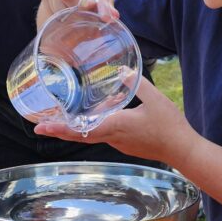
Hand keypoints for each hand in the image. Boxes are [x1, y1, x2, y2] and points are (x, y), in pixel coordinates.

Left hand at [33, 79, 199, 165]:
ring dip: (73, 128)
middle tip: (39, 126)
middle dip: (58, 130)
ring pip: (90, 134)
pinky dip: (90, 127)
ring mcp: (118, 142)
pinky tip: (92, 116)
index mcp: (116, 126)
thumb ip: (135, 83)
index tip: (41, 127)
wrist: (182, 150)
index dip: (59, 128)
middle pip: (79, 134)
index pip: (81, 129)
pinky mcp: (124, 144)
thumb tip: (120, 70)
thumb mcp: (154, 99)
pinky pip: (102, 134)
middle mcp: (112, 137)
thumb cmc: (170, 125)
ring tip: (58, 120)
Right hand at [37, 0, 117, 26]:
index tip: (94, 4)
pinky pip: (50, 7)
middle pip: (60, 4)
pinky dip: (62, 11)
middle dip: (76, 13)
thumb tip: (110, 19)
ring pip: (54, 9)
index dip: (81, 5)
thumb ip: (107, 3)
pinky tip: (70, 3)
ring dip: (69, 13)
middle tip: (89, 8)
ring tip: (80, 3)